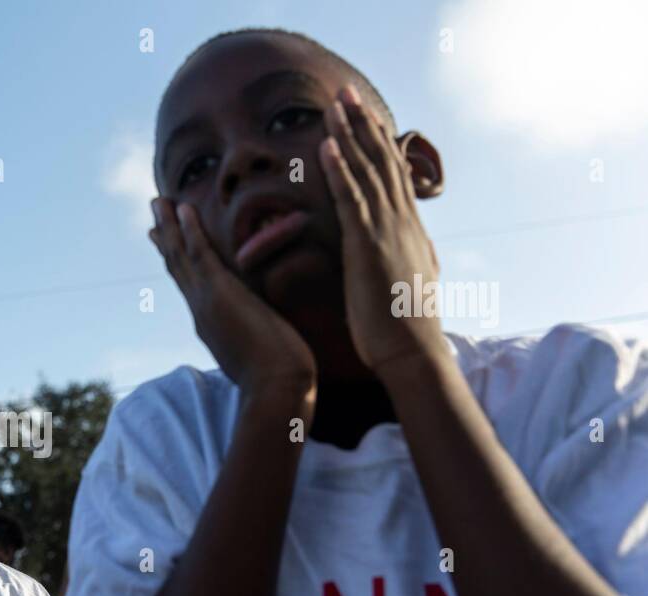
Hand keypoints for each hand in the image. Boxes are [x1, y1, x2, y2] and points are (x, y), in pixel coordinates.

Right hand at [150, 197, 316, 401]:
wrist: (275, 390)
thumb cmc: (277, 379)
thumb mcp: (260, 353)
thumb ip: (254, 338)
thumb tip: (263, 337)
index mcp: (209, 322)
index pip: (189, 284)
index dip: (176, 259)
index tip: (166, 240)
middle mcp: (201, 310)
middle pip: (178, 267)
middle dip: (166, 237)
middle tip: (154, 212)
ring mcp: (207, 302)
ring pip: (182, 257)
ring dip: (170, 226)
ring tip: (158, 201)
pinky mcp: (220, 295)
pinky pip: (201, 256)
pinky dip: (190, 232)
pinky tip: (183, 209)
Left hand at [319, 85, 447, 376]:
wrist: (413, 352)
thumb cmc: (407, 326)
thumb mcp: (413, 279)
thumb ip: (413, 255)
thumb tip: (420, 244)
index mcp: (409, 228)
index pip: (392, 174)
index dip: (377, 141)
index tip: (365, 114)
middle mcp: (402, 221)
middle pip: (381, 160)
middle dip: (362, 124)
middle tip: (346, 91)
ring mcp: (387, 230)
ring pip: (367, 172)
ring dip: (349, 134)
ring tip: (334, 103)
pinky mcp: (369, 246)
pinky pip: (351, 200)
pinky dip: (340, 171)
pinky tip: (327, 147)